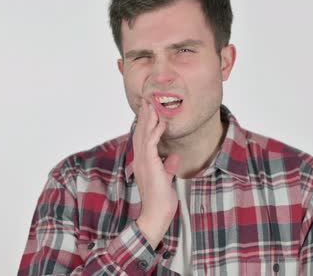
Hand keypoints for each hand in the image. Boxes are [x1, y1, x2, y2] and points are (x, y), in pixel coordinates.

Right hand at [132, 99, 179, 247]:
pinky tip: (161, 121)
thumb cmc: (161, 199)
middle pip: (140, 132)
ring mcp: (143, 161)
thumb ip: (168, 167)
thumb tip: (173, 158)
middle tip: (146, 99)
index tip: (148, 109)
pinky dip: (156, 131)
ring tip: (152, 103)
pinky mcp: (150, 164)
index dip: (145, 123)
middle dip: (144, 115)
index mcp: (143, 161)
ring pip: (144, 133)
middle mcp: (140, 158)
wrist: (157, 213)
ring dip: (148, 118)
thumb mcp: (166, 178)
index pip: (142, 137)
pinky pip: (151, 142)